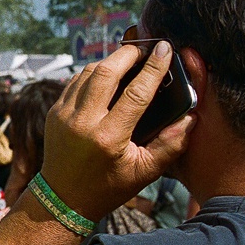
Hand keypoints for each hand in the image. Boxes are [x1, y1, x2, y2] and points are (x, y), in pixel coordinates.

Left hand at [40, 42, 195, 220]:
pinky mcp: (54, 112)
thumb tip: (189, 118)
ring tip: (129, 58)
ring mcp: (63, 114)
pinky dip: (92, 73)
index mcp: (107, 137)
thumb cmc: (107, 187)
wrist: (63, 197)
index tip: (165, 50)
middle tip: (145, 48)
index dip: (153, 69)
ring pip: (86, 73)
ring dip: (109, 61)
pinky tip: (107, 72)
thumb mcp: (145, 171)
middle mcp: (82, 122)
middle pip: (105, 72)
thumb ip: (170, 144)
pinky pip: (74, 82)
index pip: (135, 93)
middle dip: (127, 55)